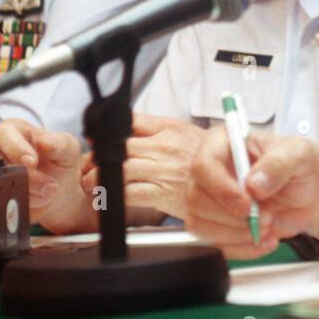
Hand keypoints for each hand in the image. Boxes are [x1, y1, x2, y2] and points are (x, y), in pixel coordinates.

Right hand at [0, 119, 85, 230]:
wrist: (61, 191)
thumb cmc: (61, 161)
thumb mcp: (68, 148)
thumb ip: (58, 143)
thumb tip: (43, 140)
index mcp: (15, 130)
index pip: (4, 132)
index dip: (15, 147)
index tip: (32, 161)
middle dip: (22, 174)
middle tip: (46, 182)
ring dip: (25, 189)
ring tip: (48, 191)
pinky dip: (21, 202)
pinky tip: (38, 199)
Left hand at [80, 113, 203, 220]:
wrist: (231, 180)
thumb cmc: (209, 158)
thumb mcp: (184, 131)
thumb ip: (155, 127)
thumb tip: (126, 124)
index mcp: (168, 128)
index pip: (130, 121)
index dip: (105, 130)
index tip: (94, 138)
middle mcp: (164, 147)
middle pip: (118, 147)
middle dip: (96, 157)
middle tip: (87, 165)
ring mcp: (163, 171)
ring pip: (119, 170)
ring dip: (98, 177)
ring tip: (90, 183)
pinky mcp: (163, 194)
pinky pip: (130, 193)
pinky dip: (114, 196)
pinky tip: (107, 197)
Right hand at [183, 130, 318, 259]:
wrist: (311, 192)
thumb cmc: (301, 165)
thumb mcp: (299, 154)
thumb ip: (278, 163)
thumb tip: (254, 183)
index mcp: (223, 143)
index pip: (203, 165)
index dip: (221, 188)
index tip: (247, 204)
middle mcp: (210, 171)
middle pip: (196, 199)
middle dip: (233, 217)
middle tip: (266, 218)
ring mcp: (209, 199)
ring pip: (200, 225)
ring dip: (236, 235)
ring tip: (268, 228)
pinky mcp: (216, 225)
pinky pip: (214, 244)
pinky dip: (240, 248)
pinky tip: (264, 241)